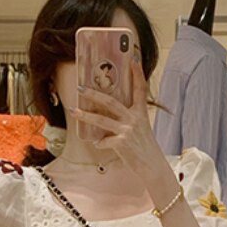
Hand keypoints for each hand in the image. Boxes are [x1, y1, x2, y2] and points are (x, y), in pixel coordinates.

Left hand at [66, 54, 168, 178]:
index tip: (133, 59)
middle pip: (110, 101)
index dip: (137, 74)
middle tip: (81, 87)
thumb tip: (111, 116)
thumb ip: (130, 120)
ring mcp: (127, 131)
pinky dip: (99, 143)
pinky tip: (97, 144)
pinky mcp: (121, 144)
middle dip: (93, 94)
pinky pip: (103, 141)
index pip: (140, 89)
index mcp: (141, 113)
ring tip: (73, 110)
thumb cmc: (145, 149)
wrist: (152, 167)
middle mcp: (134, 119)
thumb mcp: (142, 130)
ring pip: (101, 120)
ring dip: (85, 115)